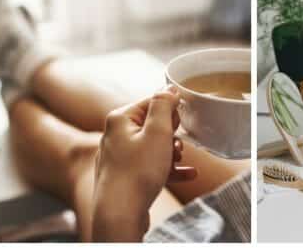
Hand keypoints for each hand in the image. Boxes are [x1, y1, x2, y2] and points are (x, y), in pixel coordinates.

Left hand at [92, 86, 196, 240]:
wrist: (119, 213)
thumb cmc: (137, 172)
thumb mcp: (157, 132)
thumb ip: (163, 106)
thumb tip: (168, 89)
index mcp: (120, 119)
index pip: (151, 102)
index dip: (170, 112)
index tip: (180, 124)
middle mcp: (115, 135)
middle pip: (152, 125)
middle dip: (171, 135)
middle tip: (177, 146)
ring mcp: (119, 157)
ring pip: (153, 147)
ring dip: (172, 153)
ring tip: (180, 161)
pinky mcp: (125, 177)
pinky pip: (150, 166)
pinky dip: (168, 169)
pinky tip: (188, 175)